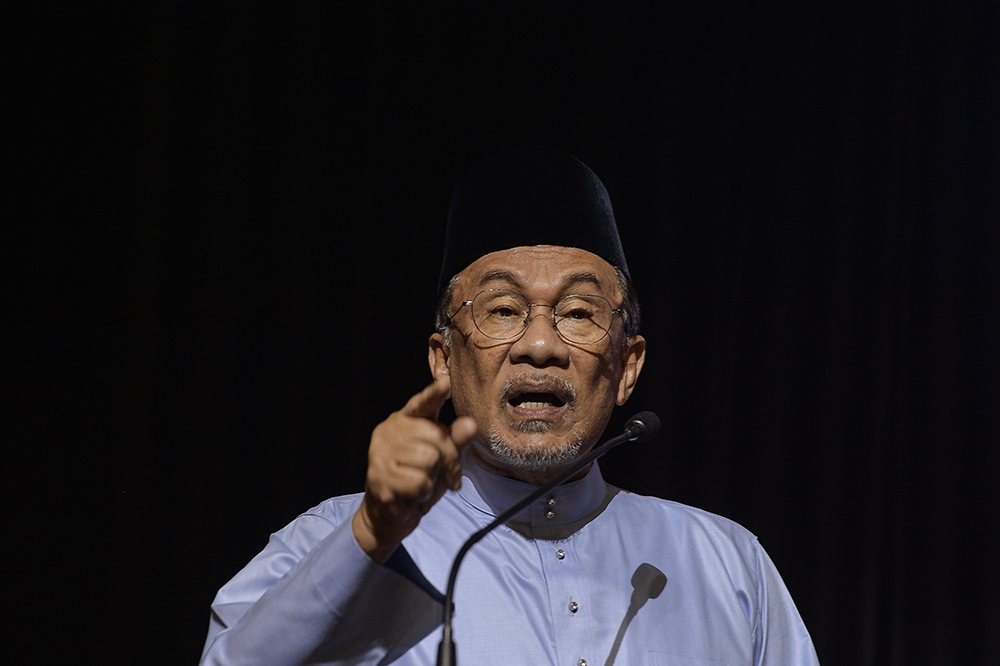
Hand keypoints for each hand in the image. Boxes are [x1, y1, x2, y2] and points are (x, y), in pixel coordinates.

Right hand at [352, 377, 476, 562]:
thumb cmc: (416, 482)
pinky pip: (420, 482)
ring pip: (430, 460)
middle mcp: (389, 431)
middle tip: (441, 476)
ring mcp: (381, 454)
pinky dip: (423, 493)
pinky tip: (410, 495)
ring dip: (433, 479)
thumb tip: (469, 424)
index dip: (434, 393)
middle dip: (449, 461)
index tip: (445, 382)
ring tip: (420, 484)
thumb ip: (455, 442)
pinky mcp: (380, 477)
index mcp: (405, 421)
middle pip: (437, 437)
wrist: (388, 516)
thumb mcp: (442, 461)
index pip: (422, 403)